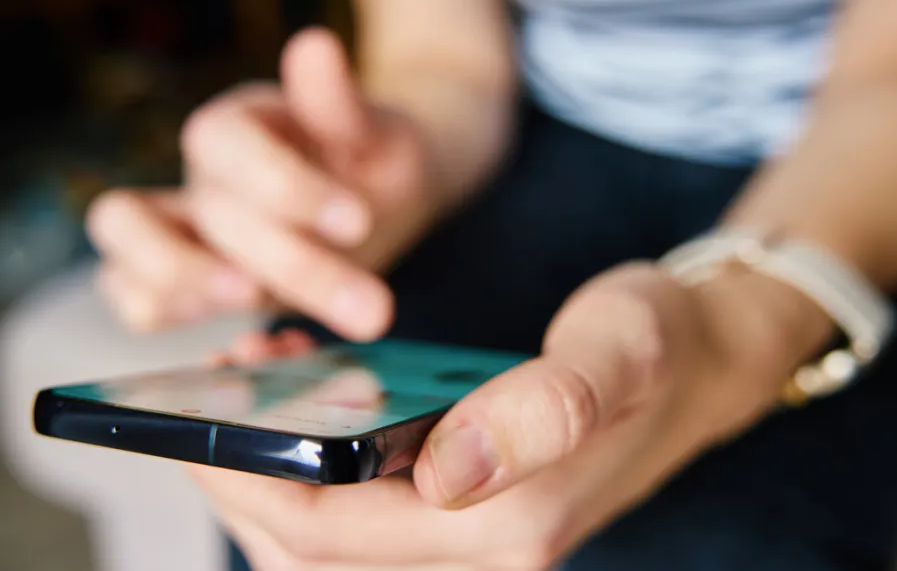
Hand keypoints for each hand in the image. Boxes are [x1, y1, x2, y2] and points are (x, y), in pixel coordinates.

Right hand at [86, 28, 440, 337]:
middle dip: (287, 262)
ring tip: (263, 309)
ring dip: (186, 283)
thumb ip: (340, 104)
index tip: (357, 223)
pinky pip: (134, 300)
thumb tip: (314, 44)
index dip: (284, 185)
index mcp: (238, 123)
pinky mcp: (183, 284)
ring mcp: (181, 231)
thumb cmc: (372, 157)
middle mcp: (199, 176)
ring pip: (121, 248)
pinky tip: (253, 341)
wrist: (378, 193)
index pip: (224, 141)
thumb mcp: (377, 132)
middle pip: (204, 212)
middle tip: (367, 308)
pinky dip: (169, 320)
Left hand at [192, 263, 819, 569]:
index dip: (249, 483)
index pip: (330, 533)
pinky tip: (307, 388)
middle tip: (207, 395)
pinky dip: (314, 464)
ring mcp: (470, 538)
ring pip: (329, 538)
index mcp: (506, 527)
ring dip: (273, 472)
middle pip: (312, 550)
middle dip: (244, 479)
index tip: (195, 419)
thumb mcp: (616, 353)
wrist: (702, 361)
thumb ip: (544, 409)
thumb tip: (446, 471)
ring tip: (251, 380)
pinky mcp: (463, 511)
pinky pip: (360, 509)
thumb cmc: (657, 346)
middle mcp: (480, 551)